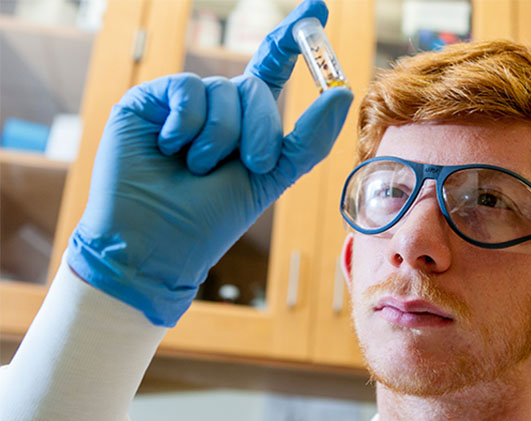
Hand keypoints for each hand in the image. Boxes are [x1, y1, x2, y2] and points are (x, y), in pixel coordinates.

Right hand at [67, 0, 352, 326]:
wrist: (158, 246)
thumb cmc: (213, 218)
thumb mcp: (272, 178)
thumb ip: (308, 138)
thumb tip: (341, 91)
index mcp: (246, 124)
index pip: (271, 69)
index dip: (293, 40)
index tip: (317, 10)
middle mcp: (216, 109)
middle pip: (255, 86)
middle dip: (260, 129)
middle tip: (251, 165)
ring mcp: (180, 105)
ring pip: (222, 90)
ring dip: (220, 138)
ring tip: (197, 169)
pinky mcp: (147, 103)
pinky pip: (186, 89)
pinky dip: (187, 125)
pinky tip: (170, 151)